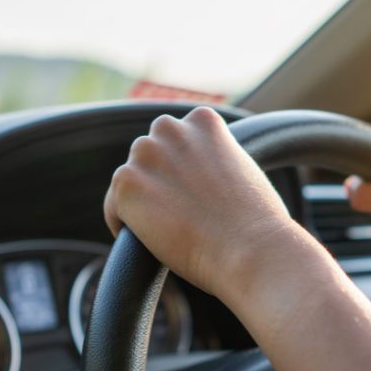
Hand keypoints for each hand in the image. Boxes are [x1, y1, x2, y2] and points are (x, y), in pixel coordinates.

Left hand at [104, 106, 298, 299]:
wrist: (251, 250)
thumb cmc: (257, 224)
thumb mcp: (242, 172)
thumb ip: (215, 161)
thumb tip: (199, 179)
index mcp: (202, 120)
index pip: (175, 140)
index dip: (181, 171)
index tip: (191, 196)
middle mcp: (171, 129)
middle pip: (149, 155)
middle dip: (158, 182)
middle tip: (179, 216)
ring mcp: (145, 155)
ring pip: (130, 181)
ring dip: (142, 203)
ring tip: (168, 231)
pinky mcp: (126, 184)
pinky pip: (114, 208)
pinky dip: (125, 227)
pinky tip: (151, 242)